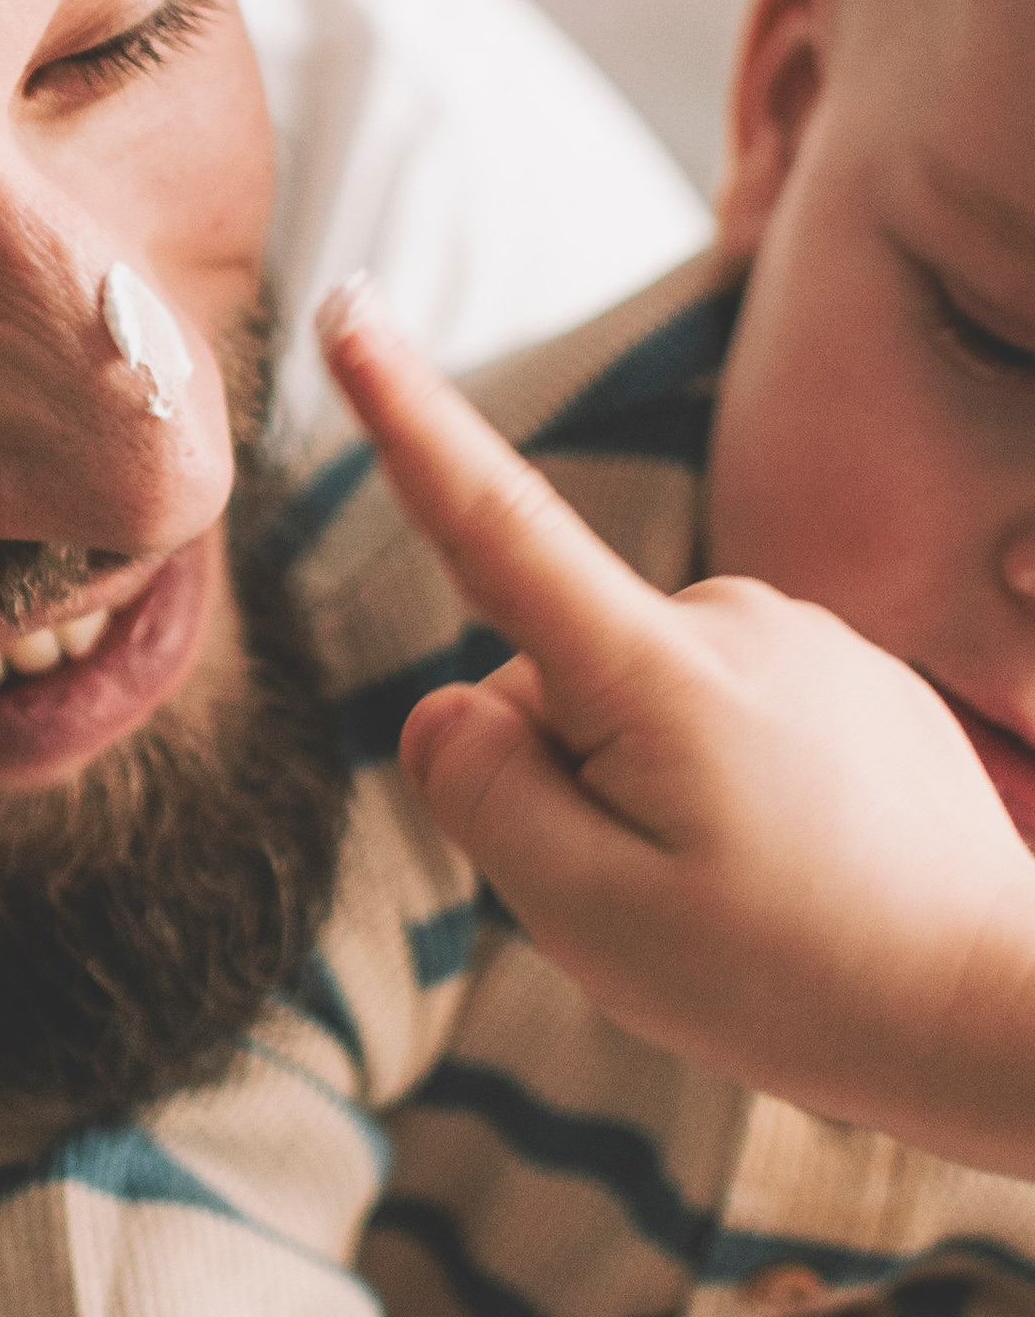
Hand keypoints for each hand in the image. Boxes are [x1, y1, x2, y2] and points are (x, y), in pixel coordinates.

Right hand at [319, 275, 1034, 1169]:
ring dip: (650, 797)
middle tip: (654, 908)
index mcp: (655, 669)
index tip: (347, 305)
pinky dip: (727, 797)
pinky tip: (798, 883)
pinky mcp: (857, 678)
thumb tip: (450, 706)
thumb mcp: (591, 918)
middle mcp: (734, 617)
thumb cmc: (795, 978)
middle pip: (557, 681)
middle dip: (565, 782)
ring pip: (642, 709)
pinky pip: (727, 724)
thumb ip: (484, 794)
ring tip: (742, 908)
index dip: (407, 416)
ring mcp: (805, 640)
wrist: (1000, 1011)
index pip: (494, 522)